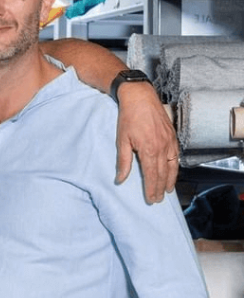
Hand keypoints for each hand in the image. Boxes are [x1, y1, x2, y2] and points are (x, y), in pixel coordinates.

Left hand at [115, 81, 177, 203]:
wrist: (140, 97)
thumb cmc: (128, 117)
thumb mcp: (122, 140)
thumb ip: (123, 162)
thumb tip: (120, 179)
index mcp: (149, 150)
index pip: (152, 176)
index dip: (151, 189)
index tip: (151, 199)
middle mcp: (162, 148)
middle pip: (163, 174)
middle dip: (160, 188)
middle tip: (158, 199)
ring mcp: (170, 142)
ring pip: (173, 166)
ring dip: (170, 180)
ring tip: (167, 190)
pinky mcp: (173, 136)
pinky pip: (176, 156)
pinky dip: (175, 167)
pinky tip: (173, 172)